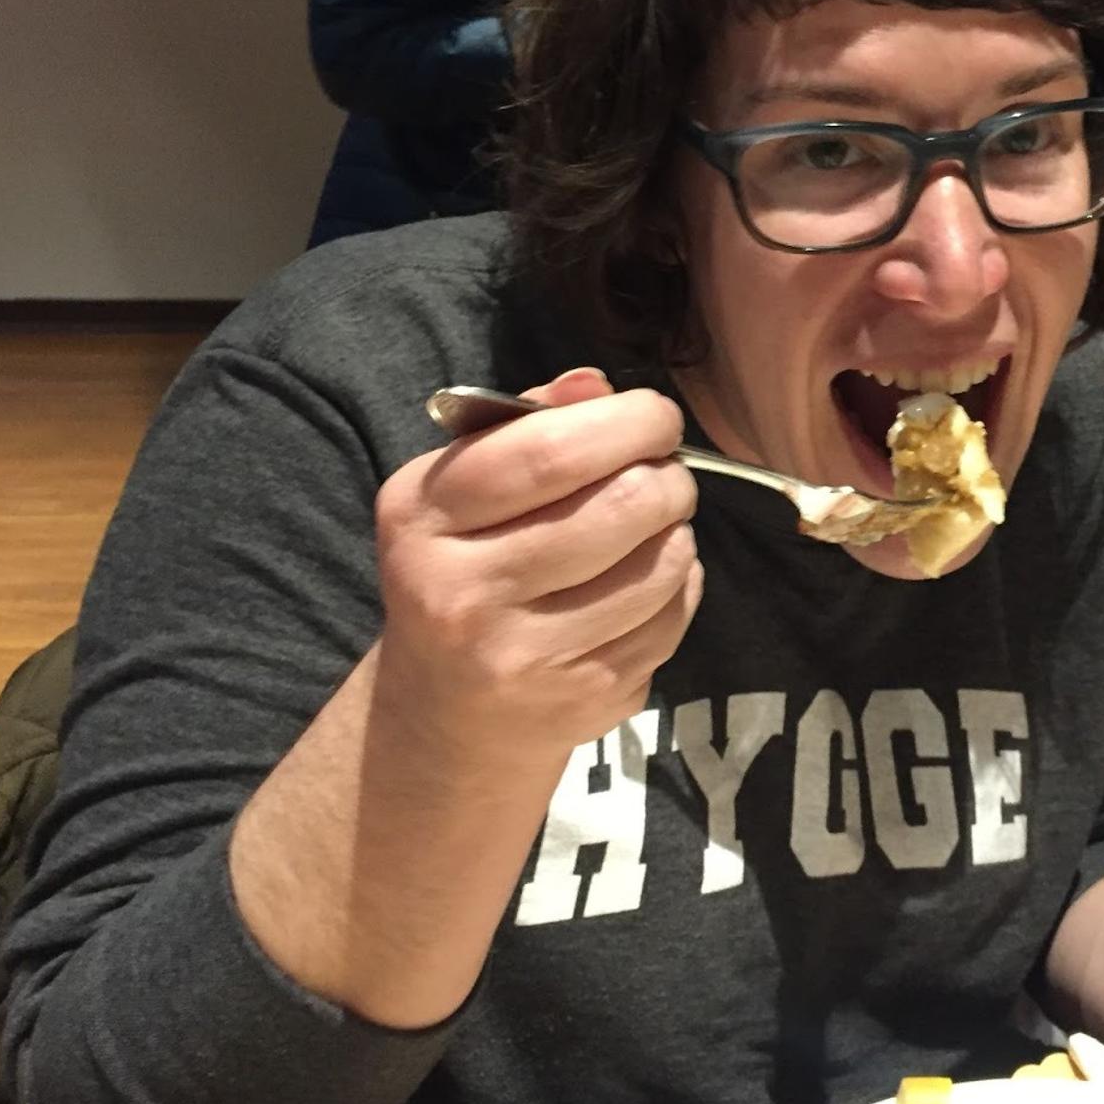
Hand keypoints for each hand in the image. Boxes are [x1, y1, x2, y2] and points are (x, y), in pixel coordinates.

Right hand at [372, 367, 702, 756]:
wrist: (445, 717)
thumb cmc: (461, 572)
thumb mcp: (457, 495)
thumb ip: (524, 429)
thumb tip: (596, 386)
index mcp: (424, 520)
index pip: (548, 452)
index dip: (627, 422)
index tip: (656, 417)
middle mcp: (465, 593)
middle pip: (622, 505)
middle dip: (667, 475)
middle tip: (664, 472)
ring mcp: (527, 657)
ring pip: (661, 563)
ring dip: (677, 530)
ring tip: (654, 525)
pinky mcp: (586, 698)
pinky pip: (672, 616)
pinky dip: (678, 584)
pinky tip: (647, 580)